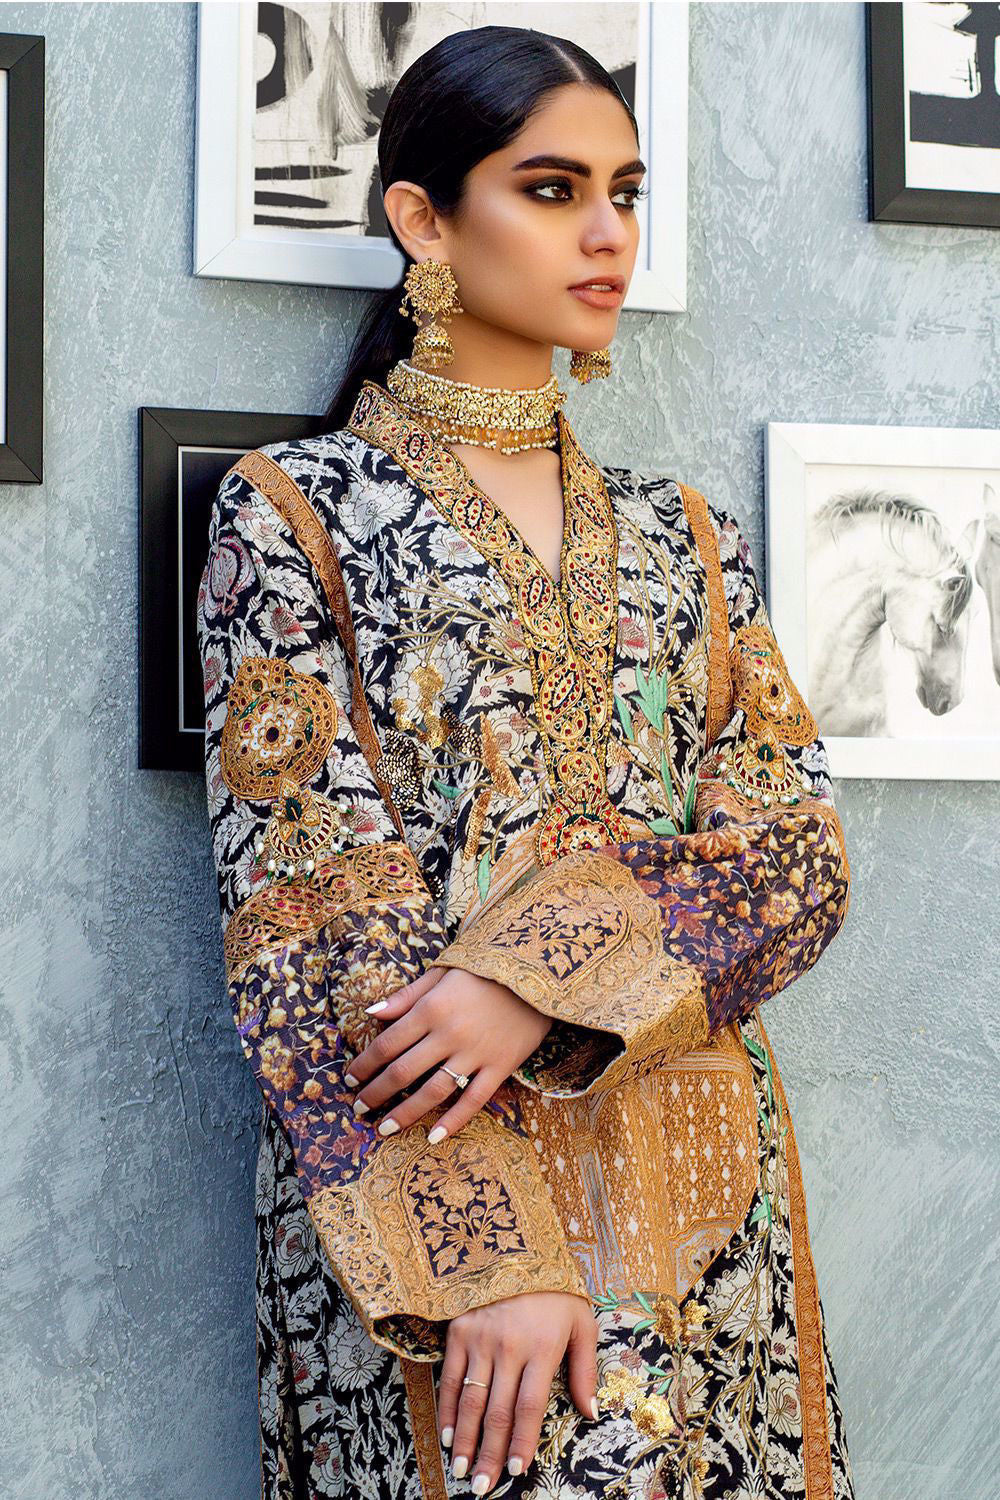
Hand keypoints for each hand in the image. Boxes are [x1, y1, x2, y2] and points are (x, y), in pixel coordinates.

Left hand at [344, 965, 551, 1141]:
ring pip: (433, 1091)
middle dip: (377, 1093)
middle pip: (403, 1071)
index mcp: (431, 1008)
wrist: (537, 973)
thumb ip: (407, 996)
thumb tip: (371, 1013)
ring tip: (386, 1129)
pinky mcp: (501, 1066)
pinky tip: (434, 1138)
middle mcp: (449, 1034)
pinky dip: (453, 1122)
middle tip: (359, 1109)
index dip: (365, 1064)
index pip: (387, 1043)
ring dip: (406, 1114)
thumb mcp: (442, 972)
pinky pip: (474, 1100)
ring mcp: (475, 1053)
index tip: (350, 1079)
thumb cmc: (484, 971)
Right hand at [438, 1291, 598, 1491]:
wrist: (515, 1245)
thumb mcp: (582, 1321)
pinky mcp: (459, 1330)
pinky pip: (450, 1377)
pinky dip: (447, 1408)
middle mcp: (509, 1346)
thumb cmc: (554, 1289)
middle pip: (497, 1412)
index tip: (516, 1472)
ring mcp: (480, 1338)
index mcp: (543, 1347)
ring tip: (461, 1470)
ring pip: (470, 1400)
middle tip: (482, 1488)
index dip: (522, 1442)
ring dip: (464, 1440)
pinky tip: (447, 1433)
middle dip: (489, 1454)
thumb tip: (592, 1413)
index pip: (530, 1407)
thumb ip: (586, 1369)